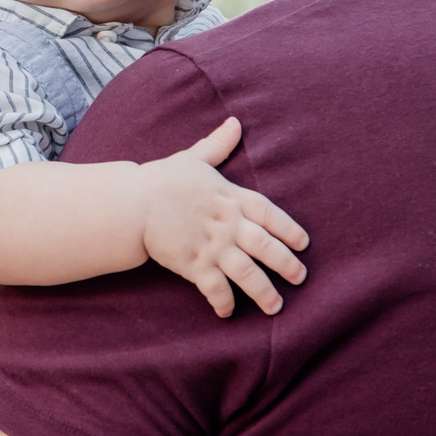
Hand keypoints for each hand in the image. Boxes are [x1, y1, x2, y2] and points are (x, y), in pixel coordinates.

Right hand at [137, 117, 308, 316]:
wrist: (132, 203)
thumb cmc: (162, 180)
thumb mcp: (194, 158)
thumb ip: (218, 145)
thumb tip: (235, 123)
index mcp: (231, 197)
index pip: (270, 213)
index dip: (289, 229)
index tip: (304, 244)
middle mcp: (227, 223)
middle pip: (267, 247)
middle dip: (287, 265)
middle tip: (301, 278)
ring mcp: (212, 246)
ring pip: (248, 273)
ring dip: (264, 292)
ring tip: (276, 307)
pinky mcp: (194, 264)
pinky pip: (215, 288)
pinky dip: (223, 302)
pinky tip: (227, 313)